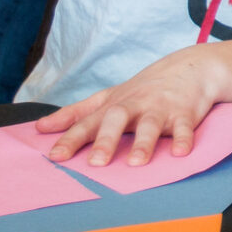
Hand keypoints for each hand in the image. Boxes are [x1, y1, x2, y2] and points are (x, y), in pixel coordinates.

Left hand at [33, 43, 230, 166]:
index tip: (55, 156)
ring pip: (150, 124)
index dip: (71, 138)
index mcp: (114, 105)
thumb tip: (41, 127)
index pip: (88, 121)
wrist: (191, 68)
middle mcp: (135, 105)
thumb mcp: (108, 97)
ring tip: (136, 163)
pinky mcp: (185, 113)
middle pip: (117, 119)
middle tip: (95, 163)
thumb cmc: (144, 89)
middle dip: (106, 140)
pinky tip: (179, 153)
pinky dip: (183, 139)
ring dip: (143, 143)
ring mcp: (160, 108)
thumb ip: (76, 113)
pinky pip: (184, 127)